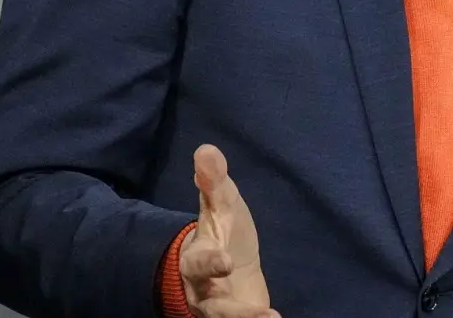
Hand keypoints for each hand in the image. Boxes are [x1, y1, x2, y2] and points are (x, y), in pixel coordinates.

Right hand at [179, 144, 277, 317]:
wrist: (225, 272)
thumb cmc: (223, 234)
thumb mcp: (221, 206)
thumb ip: (214, 182)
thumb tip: (206, 150)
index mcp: (197, 259)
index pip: (198, 261)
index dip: (209, 261)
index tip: (225, 260)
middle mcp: (204, 291)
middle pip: (212, 304)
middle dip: (230, 308)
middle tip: (255, 308)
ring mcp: (219, 309)